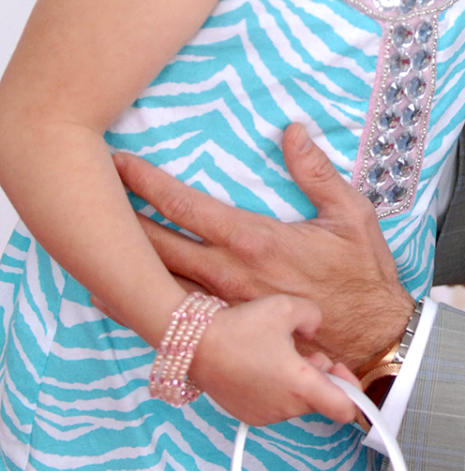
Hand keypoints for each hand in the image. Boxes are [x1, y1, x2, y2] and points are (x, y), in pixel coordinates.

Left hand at [113, 125, 413, 370]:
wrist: (371, 340)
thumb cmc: (362, 274)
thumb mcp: (350, 212)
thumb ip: (315, 171)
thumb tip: (291, 130)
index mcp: (255, 240)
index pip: (186, 206)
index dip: (148, 183)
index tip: (120, 162)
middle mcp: (229, 276)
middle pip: (158, 245)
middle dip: (119, 219)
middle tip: (87, 194)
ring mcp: (225, 309)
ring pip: (158, 284)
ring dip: (122, 263)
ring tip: (86, 242)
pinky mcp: (228, 334)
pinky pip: (174, 318)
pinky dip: (139, 303)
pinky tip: (116, 294)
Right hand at [188, 294, 360, 426]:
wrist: (195, 344)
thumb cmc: (241, 327)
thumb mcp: (287, 307)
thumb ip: (313, 317)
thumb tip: (313, 331)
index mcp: (301, 385)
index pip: (345, 410)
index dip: (354, 393)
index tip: (346, 374)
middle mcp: (285, 407)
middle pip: (321, 400)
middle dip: (321, 377)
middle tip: (305, 351)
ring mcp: (265, 415)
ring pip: (297, 401)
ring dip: (298, 382)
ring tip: (277, 354)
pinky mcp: (248, 415)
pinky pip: (276, 404)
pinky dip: (277, 389)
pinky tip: (261, 365)